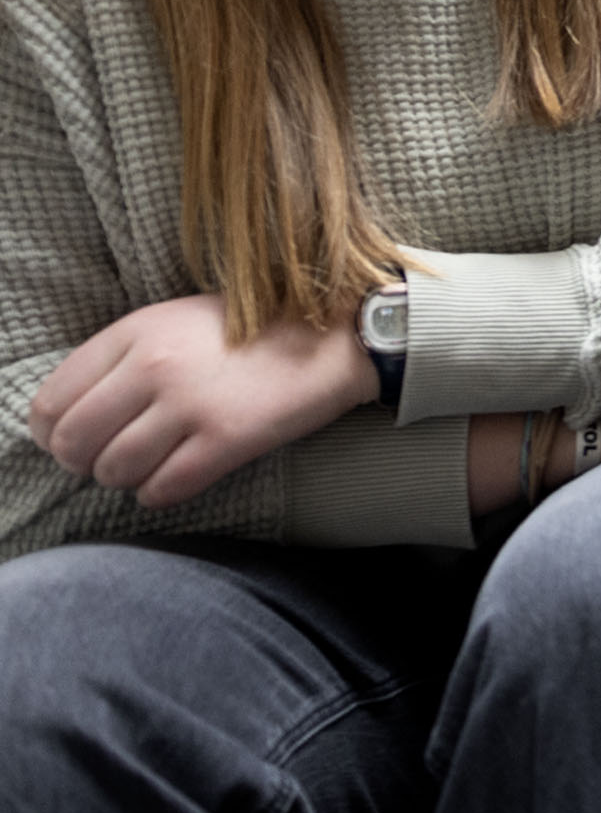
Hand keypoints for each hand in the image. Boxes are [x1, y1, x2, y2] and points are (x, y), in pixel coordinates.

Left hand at [31, 295, 371, 508]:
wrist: (337, 335)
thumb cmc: (253, 329)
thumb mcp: (175, 320)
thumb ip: (121, 356)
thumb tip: (72, 412)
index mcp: (136, 331)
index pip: (52, 401)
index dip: (52, 433)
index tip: (75, 439)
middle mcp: (154, 367)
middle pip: (74, 442)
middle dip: (83, 462)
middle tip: (106, 460)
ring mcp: (190, 405)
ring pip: (114, 470)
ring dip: (124, 478)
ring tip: (148, 466)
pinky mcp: (227, 439)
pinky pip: (162, 488)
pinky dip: (158, 493)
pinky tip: (174, 478)